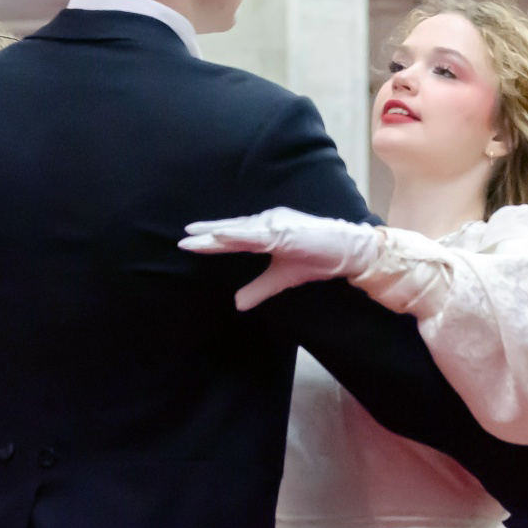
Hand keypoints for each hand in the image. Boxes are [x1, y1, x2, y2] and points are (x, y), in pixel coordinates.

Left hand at [179, 207, 382, 310]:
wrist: (344, 254)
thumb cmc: (315, 260)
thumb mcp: (280, 279)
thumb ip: (258, 289)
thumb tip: (236, 304)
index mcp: (265, 232)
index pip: (232, 236)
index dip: (211, 240)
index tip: (188, 241)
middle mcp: (267, 223)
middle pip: (231, 230)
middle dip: (207, 233)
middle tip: (183, 237)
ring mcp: (275, 225)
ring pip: (240, 229)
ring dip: (217, 232)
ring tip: (195, 235)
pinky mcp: (284, 231)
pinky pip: (256, 234)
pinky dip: (237, 234)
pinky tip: (221, 235)